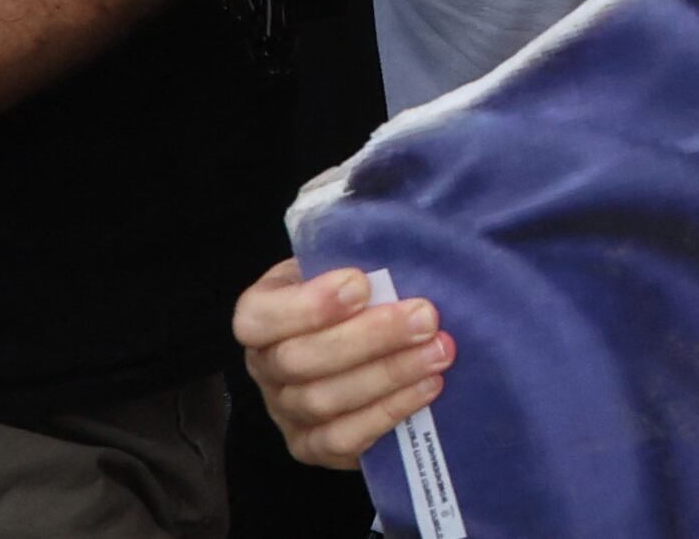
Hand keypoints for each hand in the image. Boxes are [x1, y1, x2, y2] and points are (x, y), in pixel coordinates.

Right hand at [236, 263, 450, 468]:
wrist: (370, 341)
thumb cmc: (361, 292)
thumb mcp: (351, 263)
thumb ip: (364, 257)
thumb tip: (405, 252)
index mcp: (262, 314)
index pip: (258, 317)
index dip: (307, 305)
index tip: (361, 285)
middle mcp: (265, 366)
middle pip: (299, 361)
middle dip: (370, 338)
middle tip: (426, 317)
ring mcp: (285, 412)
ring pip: (323, 401)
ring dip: (389, 374)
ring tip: (439, 352)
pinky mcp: (312, 446)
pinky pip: (342, 440)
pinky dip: (388, 413)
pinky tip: (428, 388)